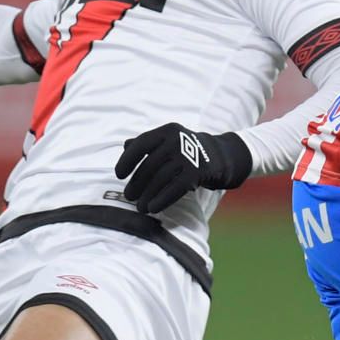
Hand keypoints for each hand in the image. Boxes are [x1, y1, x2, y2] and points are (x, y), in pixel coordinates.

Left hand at [114, 123, 253, 213]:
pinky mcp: (197, 172)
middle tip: (129, 196)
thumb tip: (126, 146)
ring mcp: (188, 156)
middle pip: (149, 165)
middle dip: (137, 183)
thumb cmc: (188, 150)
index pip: (140, 144)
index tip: (119, 175)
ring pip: (160, 178)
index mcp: (166, 131)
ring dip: (147, 195)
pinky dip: (162, 199)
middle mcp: (176, 140)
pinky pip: (175, 188)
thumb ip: (148, 142)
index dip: (127, 160)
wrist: (221, 156)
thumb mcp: (169, 140)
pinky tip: (153, 208)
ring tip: (140, 207)